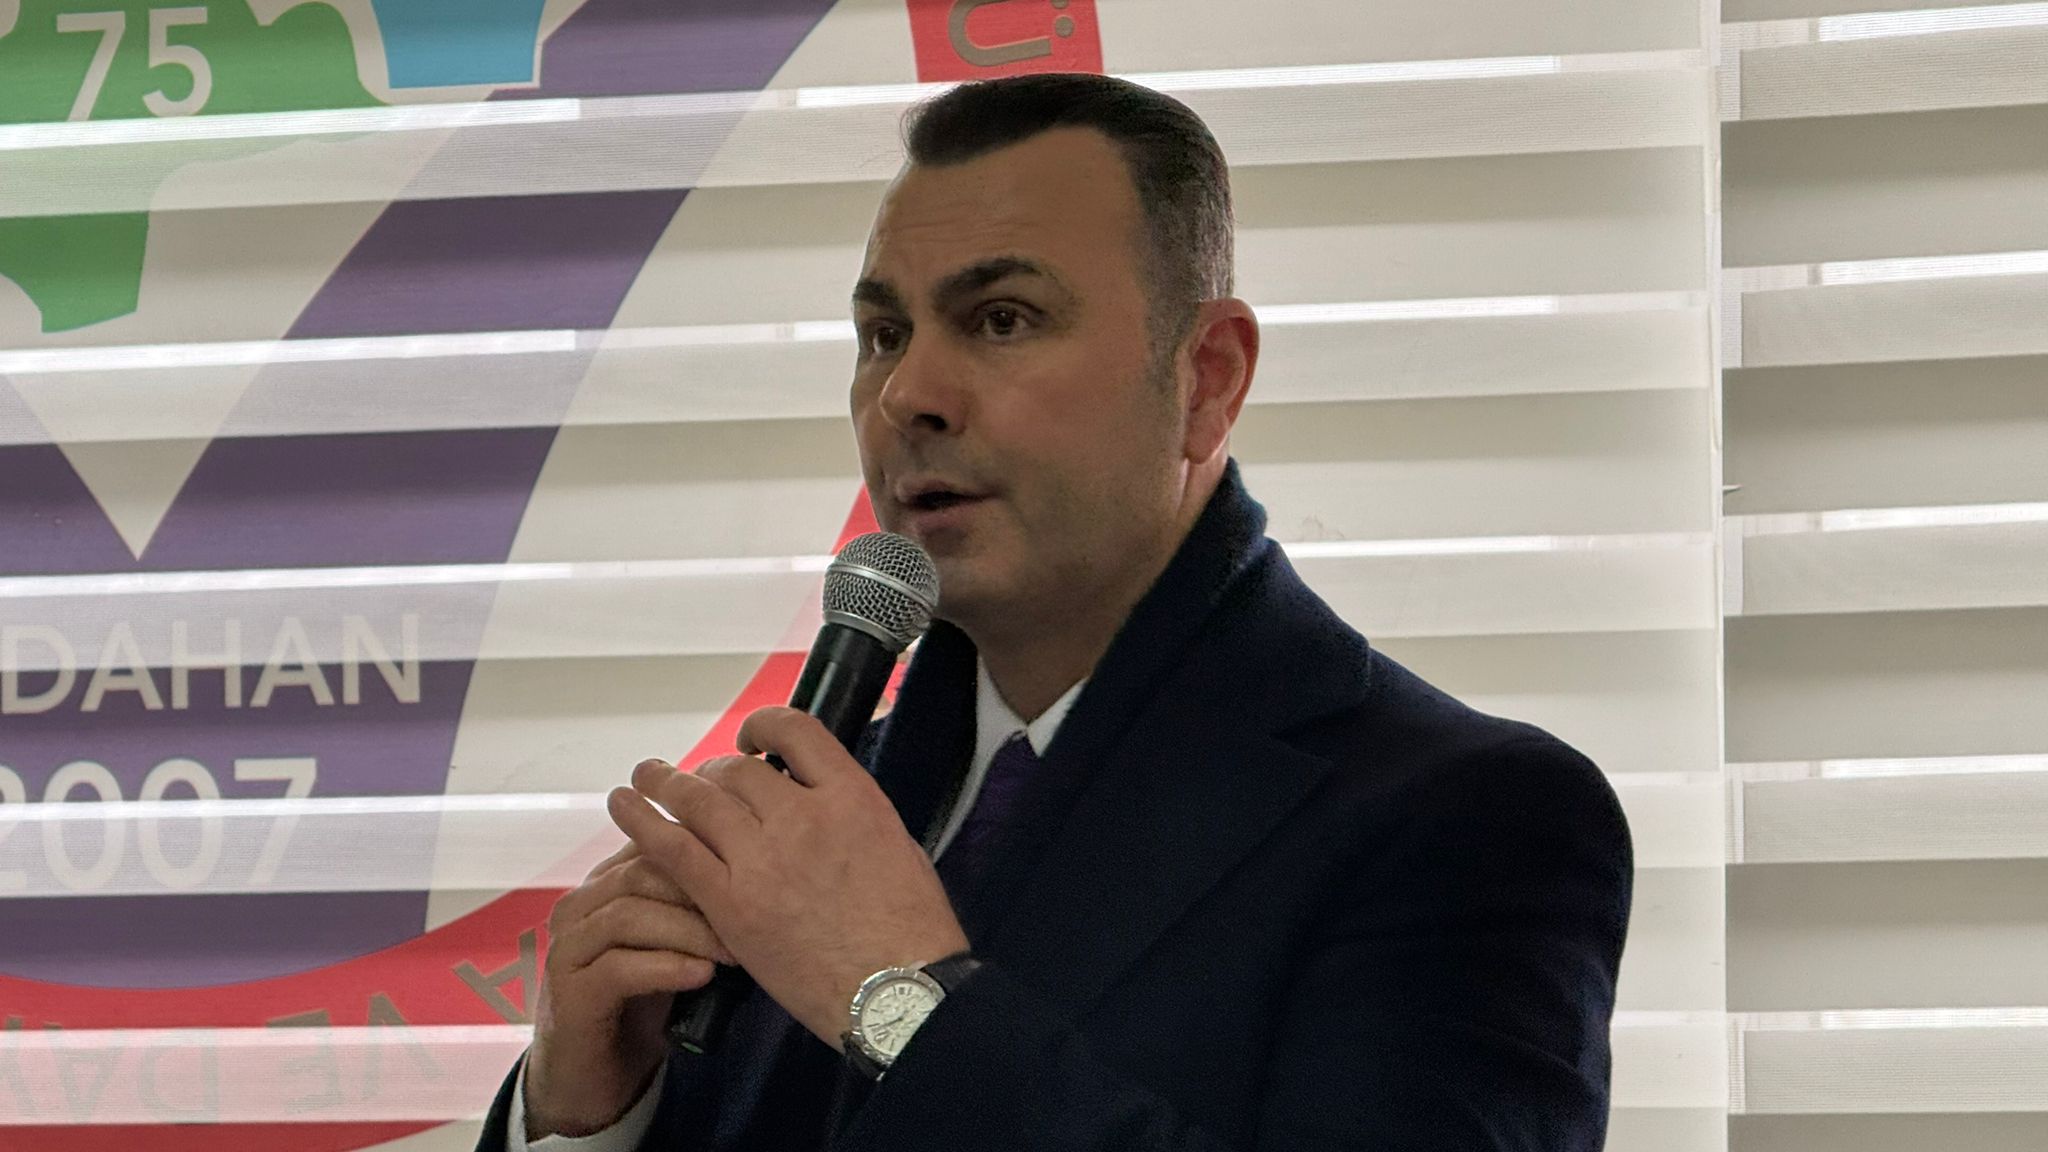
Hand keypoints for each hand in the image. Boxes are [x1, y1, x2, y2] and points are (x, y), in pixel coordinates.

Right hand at [524, 827, 735, 1139]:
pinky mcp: (568, 992)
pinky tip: (702, 976)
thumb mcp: (675, 947)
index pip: (655, 843)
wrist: (595, 1081)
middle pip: (643, 870)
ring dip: (690, 930)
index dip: (707, 853)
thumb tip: (758, 874)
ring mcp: (568, 947)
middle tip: (754, 914)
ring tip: (734, 952)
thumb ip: (695, 908)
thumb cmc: (644, 1006)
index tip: (757, 873)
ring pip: (629, 915)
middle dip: (704, 889)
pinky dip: (666, 967)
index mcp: (606, 884)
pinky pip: (618, 967)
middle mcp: (579, 906)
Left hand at [609, 707, 970, 1049]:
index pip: (795, 731)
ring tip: (645, 777)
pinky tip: (624, 806)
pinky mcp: (730, 903)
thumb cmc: (911, 930)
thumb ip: (851, 813)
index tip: (750, 740)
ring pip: (698, 799)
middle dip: (714, 770)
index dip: (763, 726)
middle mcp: (803, 817)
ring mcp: (763, 859)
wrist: (896, 993)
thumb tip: (817, 800)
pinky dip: (642, 823)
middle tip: (703, 782)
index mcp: (852, 797)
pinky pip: (674, 849)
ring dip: (665, 783)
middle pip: (738, 768)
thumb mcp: (898, 845)